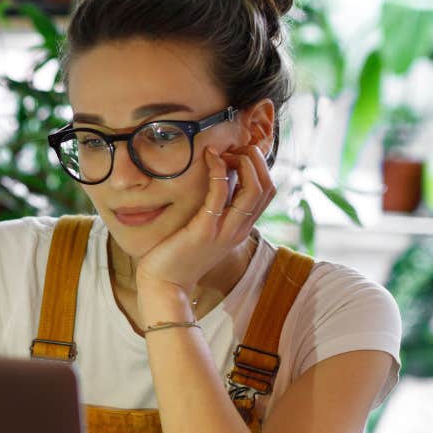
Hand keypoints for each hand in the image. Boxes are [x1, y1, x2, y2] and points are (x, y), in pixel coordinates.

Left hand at [134, 145, 275, 306]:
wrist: (165, 285)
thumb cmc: (179, 255)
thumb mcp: (205, 231)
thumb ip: (216, 211)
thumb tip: (217, 180)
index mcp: (240, 229)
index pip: (267, 192)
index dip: (259, 167)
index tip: (237, 154)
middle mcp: (238, 230)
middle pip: (267, 187)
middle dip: (256, 160)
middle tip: (233, 148)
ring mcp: (224, 231)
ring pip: (254, 190)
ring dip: (244, 162)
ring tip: (224, 150)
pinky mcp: (204, 230)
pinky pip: (220, 194)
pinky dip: (219, 171)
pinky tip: (209, 158)